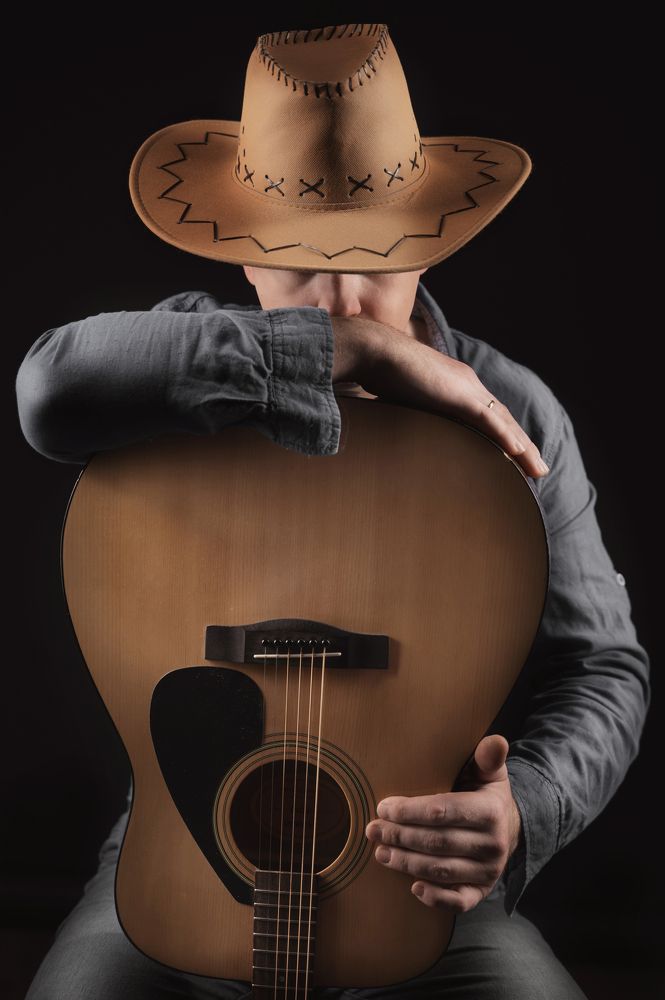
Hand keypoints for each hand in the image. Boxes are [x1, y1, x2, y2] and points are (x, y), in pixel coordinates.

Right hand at [330, 315, 548, 479]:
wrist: (374, 351)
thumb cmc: (381, 374)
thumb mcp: (404, 401)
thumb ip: (415, 416)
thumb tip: (406, 437)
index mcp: (456, 387)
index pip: (488, 415)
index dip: (504, 436)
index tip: (515, 457)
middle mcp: (468, 386)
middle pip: (503, 420)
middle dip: (523, 446)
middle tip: (537, 470)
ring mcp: (466, 389)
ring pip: (503, 422)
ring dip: (524, 448)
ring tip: (538, 471)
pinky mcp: (459, 394)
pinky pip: (488, 419)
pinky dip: (505, 436)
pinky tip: (519, 452)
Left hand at [364, 734, 521, 912]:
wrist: (510, 829)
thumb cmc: (487, 795)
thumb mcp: (490, 773)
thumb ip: (487, 757)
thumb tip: (496, 740)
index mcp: (489, 812)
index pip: (443, 812)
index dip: (410, 811)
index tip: (383, 807)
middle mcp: (492, 845)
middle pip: (437, 842)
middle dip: (400, 836)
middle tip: (372, 830)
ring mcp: (488, 871)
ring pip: (442, 870)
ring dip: (407, 863)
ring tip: (380, 853)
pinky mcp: (482, 890)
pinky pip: (460, 901)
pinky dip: (436, 898)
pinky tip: (414, 888)